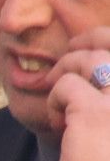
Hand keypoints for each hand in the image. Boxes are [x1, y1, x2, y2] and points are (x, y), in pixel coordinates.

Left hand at [45, 29, 109, 160]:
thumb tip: (91, 73)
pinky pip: (66, 85)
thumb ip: (109, 101)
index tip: (83, 46)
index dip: (104, 38)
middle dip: (84, 43)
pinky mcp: (95, 112)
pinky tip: (59, 122)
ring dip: (66, 71)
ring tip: (59, 97)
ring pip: (89, 59)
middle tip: (65, 59)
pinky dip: (55, 99)